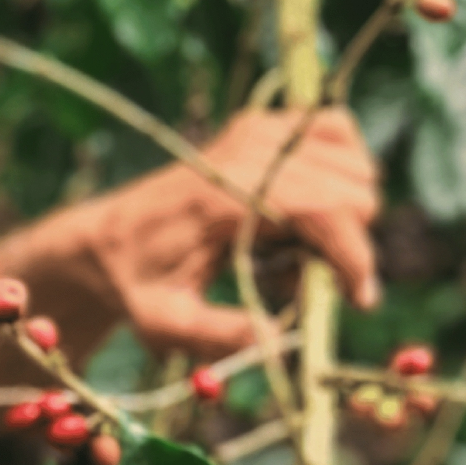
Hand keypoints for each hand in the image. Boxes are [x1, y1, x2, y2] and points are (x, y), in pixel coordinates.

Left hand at [86, 107, 379, 358]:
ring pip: (355, 164)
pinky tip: (307, 209)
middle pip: (351, 189)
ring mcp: (255, 130)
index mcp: (220, 195)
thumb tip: (281, 339)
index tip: (357, 302)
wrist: (107, 241)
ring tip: (292, 247)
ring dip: (342, 213)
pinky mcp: (261, 125)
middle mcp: (243, 150)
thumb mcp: (165, 323)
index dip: (352, 255)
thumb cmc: (137, 284)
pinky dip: (341, 171)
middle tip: (302, 277)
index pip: (320, 206)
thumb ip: (219, 334)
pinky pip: (337, 132)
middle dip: (344, 242)